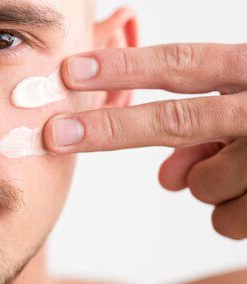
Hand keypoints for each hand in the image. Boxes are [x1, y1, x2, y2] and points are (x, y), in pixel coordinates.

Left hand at [42, 43, 246, 239]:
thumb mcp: (243, 111)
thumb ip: (197, 127)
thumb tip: (164, 177)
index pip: (180, 63)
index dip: (123, 67)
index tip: (70, 70)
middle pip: (176, 119)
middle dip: (110, 129)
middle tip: (55, 133)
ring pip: (201, 183)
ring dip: (204, 182)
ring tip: (240, 171)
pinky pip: (225, 220)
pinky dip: (230, 213)